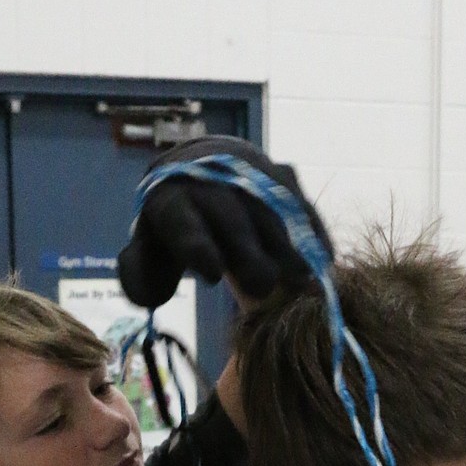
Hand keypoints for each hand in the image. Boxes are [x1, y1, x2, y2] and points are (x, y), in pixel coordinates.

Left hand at [118, 137, 333, 309]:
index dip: (196, 245)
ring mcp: (247, 170)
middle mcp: (208, 178)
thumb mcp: (148, 250)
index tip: (212, 273)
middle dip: (248, 250)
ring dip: (287, 243)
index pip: (182, 222)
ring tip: (302, 277)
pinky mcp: (277, 171)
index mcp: (169, 200)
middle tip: (263, 287)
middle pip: (231, 216)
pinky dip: (311, 228)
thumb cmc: (174, 228)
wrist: (199, 170)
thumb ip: (142, 276)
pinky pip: (297, 198)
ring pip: (268, 206)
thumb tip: (150, 295)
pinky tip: (323, 258)